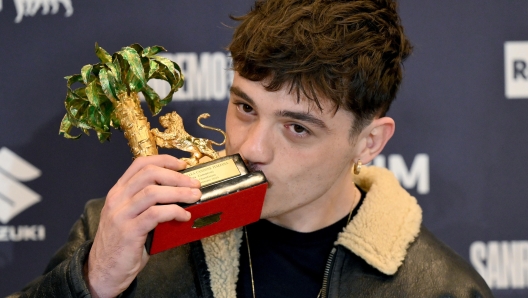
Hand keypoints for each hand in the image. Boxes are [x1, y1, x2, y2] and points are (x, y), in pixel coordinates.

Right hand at [84, 155, 200, 297]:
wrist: (102, 272)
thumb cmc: (122, 244)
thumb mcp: (130, 216)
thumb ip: (147, 203)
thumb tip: (179, 193)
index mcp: (118, 192)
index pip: (140, 164)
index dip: (164, 160)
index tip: (182, 164)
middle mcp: (117, 199)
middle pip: (149, 174)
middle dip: (176, 176)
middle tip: (194, 183)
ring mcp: (121, 215)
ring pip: (153, 192)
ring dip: (179, 192)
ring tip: (194, 197)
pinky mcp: (129, 232)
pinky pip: (155, 214)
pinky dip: (174, 212)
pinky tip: (184, 216)